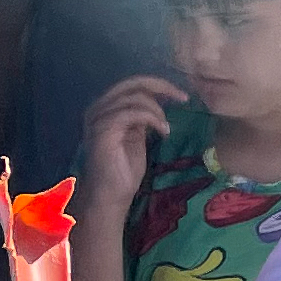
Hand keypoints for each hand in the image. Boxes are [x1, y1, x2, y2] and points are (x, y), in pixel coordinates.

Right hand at [79, 75, 185, 205]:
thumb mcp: (137, 137)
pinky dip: (152, 118)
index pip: (132, 84)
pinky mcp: (104, 131)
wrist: (110, 197)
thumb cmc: (123, 171)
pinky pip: (132, 113)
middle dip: (162, 86)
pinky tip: (163, 131)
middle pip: (132, 83)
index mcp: (105, 108)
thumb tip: (158, 100)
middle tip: (183, 98)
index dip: (158, 85)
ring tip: (166, 128)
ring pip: (135, 98)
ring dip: (157, 110)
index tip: (180, 95)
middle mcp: (98, 109)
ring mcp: (98, 119)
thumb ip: (142, 117)